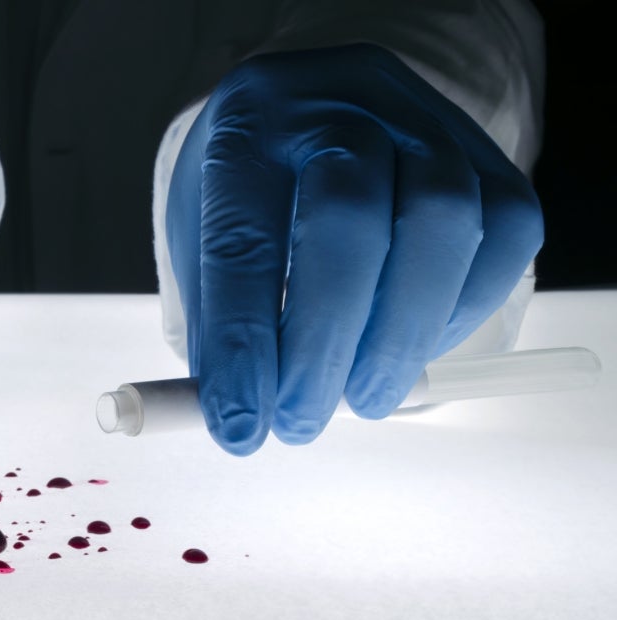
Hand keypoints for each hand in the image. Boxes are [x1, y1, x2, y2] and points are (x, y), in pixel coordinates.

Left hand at [166, 43, 542, 454]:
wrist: (314, 112)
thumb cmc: (251, 189)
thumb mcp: (205, 239)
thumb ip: (222, 323)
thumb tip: (240, 419)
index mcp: (247, 123)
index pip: (243, 240)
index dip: (243, 345)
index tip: (239, 427)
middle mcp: (337, 103)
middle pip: (349, 219)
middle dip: (326, 343)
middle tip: (302, 422)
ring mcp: (422, 117)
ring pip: (441, 222)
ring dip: (402, 334)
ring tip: (364, 396)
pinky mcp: (486, 152)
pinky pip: (503, 234)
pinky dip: (461, 311)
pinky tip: (414, 345)